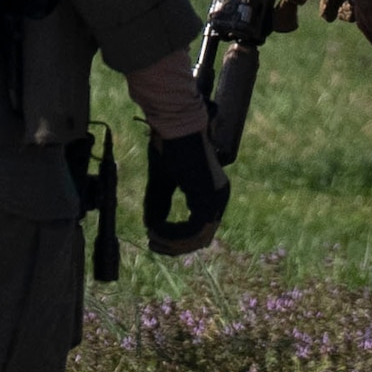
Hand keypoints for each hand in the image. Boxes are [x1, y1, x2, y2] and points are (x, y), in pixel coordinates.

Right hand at [141, 129, 228, 256]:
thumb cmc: (169, 148)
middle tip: (152, 244)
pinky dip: (173, 234)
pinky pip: (193, 229)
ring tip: (152, 236)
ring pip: (198, 237)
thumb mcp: (162, 183)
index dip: (177, 240)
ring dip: (172, 241)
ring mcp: (217, 198)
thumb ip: (160, 206)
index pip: (200, 229)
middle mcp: (219, 198)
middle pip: (201, 237)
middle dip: (175, 245)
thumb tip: (153, 229)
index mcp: (211, 193)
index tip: (153, 241)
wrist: (175, 126)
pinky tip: (156, 229)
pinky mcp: (209, 198)